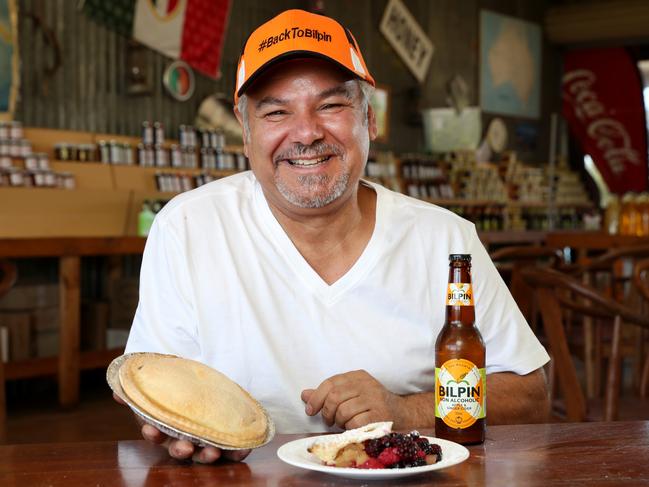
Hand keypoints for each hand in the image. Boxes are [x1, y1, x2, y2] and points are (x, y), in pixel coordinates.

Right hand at [112, 392, 249, 462]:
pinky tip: (241, 451)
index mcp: (166, 427)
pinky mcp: (225, 439)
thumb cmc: (179, 388)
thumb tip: (116, 391)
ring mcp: (204, 441)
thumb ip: (141, 387)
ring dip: (207, 455)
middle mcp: (184, 438)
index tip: (151, 429)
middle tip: (185, 447)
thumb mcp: (162, 382)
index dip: (152, 433)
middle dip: (181, 450)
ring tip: (213, 451)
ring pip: (203, 454)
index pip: (155, 433)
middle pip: (179, 449)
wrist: (205, 386)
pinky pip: (231, 450)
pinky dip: (236, 452)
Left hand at [301, 370, 404, 429]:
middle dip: (327, 412)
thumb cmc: (372, 404)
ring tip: (344, 423)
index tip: (310, 410)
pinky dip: (350, 428)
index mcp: (357, 376)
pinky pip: (355, 422)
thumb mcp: (351, 394)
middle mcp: (366, 384)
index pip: (330, 383)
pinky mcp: (380, 414)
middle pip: (334, 397)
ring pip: (343, 411)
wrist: (402, 412)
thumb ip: (328, 394)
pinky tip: (354, 427)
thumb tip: (304, 394)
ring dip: (339, 422)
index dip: (316, 397)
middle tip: (329, 421)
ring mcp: (374, 398)